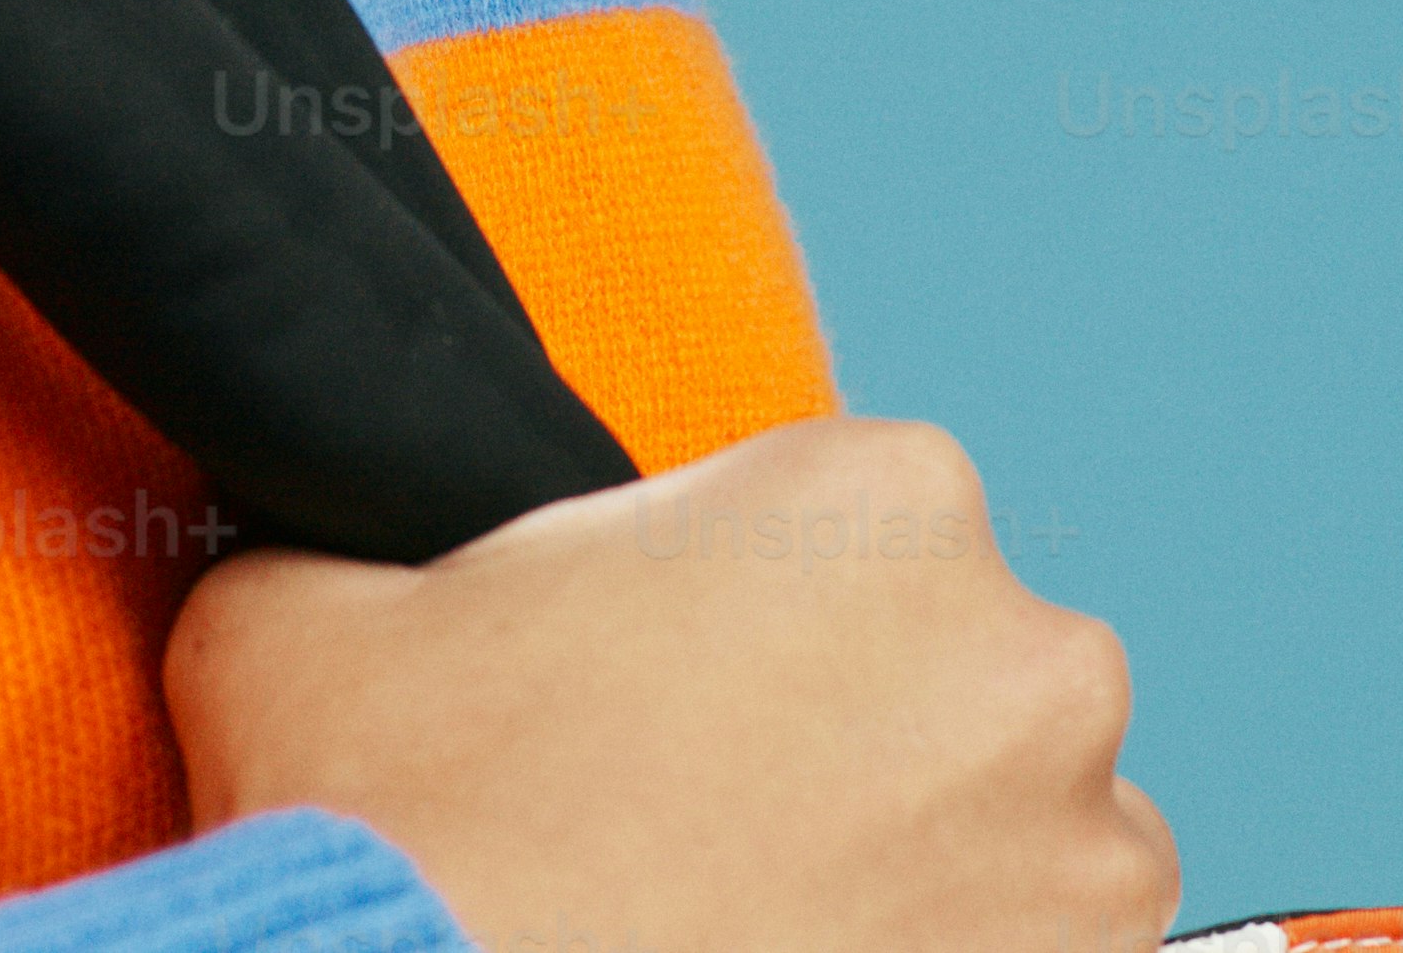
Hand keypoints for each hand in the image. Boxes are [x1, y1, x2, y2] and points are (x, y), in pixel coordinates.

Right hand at [163, 411, 1173, 952]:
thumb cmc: (399, 829)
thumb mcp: (317, 601)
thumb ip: (385, 538)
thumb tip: (342, 542)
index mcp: (881, 492)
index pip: (855, 538)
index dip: (753, 628)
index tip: (684, 711)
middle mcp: (1027, 652)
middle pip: (960, 686)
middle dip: (862, 754)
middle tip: (719, 834)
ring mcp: (1085, 855)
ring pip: (1024, 848)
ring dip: (930, 882)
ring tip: (764, 926)